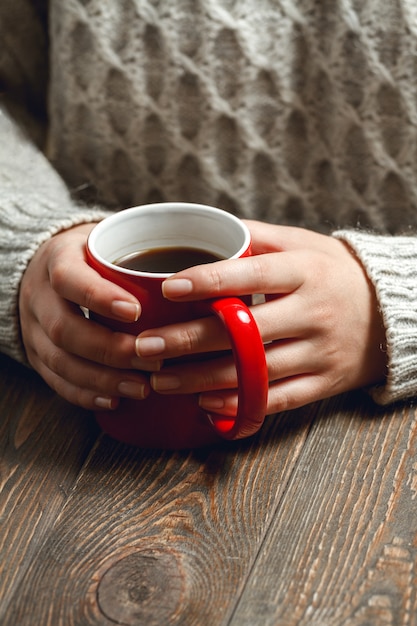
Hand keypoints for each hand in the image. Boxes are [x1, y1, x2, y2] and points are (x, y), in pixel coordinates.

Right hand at [19, 223, 157, 409]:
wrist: (45, 269)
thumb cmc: (93, 257)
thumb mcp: (110, 243)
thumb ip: (139, 256)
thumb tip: (195, 277)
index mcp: (58, 259)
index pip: (70, 279)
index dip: (100, 298)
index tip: (137, 312)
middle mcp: (39, 295)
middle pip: (65, 328)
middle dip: (110, 350)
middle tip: (151, 361)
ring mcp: (33, 328)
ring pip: (59, 360)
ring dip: (101, 379)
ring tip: (140, 388)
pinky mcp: (36, 355)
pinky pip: (55, 381)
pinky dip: (85, 394)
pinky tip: (113, 401)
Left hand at [135, 221, 386, 415]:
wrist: (391, 312)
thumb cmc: (332, 272)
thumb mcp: (303, 244)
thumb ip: (255, 237)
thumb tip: (202, 228)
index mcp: (304, 272)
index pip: (251, 276)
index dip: (207, 282)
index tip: (167, 288)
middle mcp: (312, 312)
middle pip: (243, 331)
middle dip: (188, 340)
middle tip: (144, 347)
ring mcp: (320, 352)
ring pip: (254, 371)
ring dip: (202, 379)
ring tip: (160, 380)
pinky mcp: (325, 383)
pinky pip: (278, 399)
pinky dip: (239, 403)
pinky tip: (204, 404)